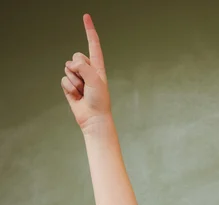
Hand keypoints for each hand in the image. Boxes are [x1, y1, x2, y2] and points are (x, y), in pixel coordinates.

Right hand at [61, 14, 111, 132]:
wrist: (93, 119)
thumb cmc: (99, 101)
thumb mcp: (95, 79)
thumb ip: (83, 66)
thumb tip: (71, 64)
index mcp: (98, 67)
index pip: (93, 45)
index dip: (89, 31)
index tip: (86, 17)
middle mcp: (87, 70)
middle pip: (76, 56)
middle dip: (79, 68)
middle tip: (86, 83)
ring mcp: (78, 78)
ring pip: (68, 69)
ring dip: (75, 81)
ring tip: (83, 92)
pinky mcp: (70, 86)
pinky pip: (63, 79)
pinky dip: (69, 88)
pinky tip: (76, 96)